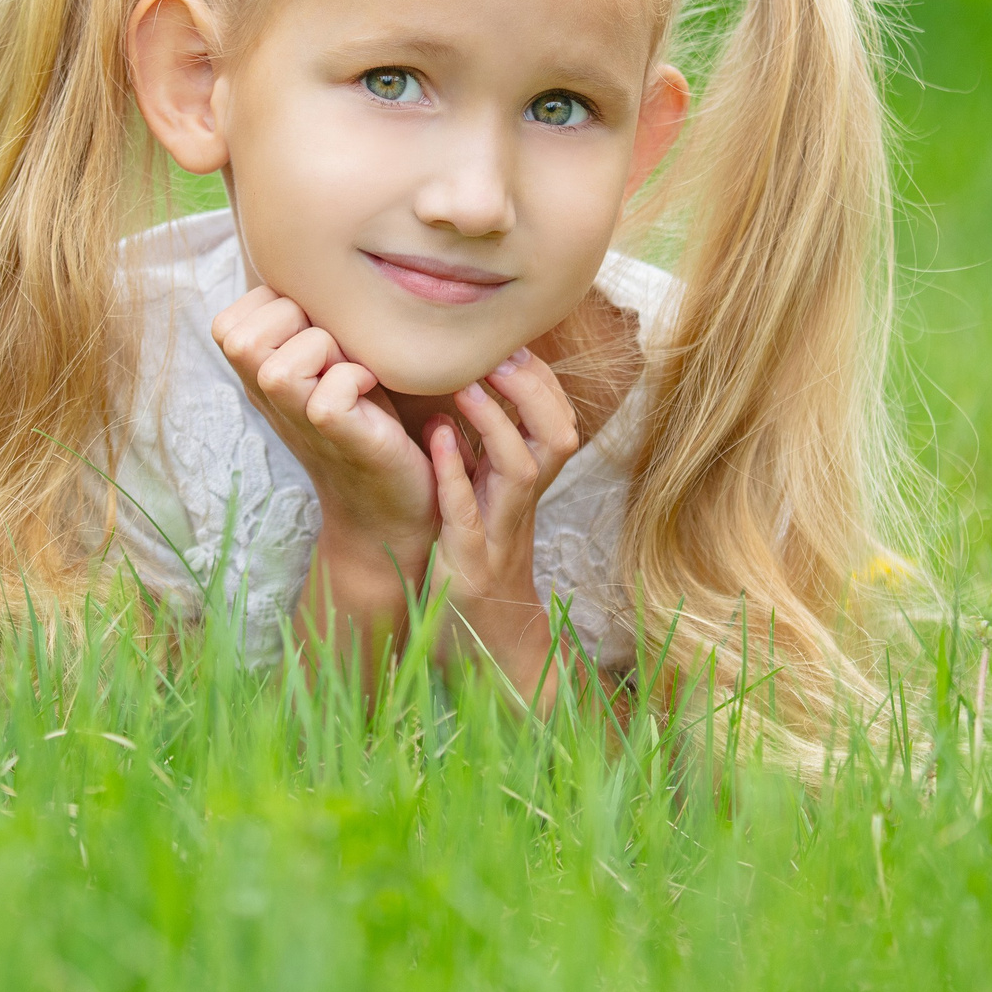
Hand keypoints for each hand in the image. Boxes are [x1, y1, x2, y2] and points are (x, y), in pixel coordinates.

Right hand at [212, 286, 439, 564]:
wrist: (391, 498)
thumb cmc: (368, 413)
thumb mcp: (329, 356)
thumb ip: (307, 317)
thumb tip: (311, 251)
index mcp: (257, 371)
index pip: (236, 314)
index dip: (281, 308)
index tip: (318, 334)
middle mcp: (264, 395)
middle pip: (245, 334)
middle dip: (300, 326)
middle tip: (337, 353)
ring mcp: (294, 418)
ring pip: (279, 364)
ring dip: (327, 353)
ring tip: (353, 371)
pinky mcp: (332, 435)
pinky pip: (328, 392)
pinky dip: (356, 380)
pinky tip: (372, 392)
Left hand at [427, 348, 579, 694]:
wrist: (484, 648)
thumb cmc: (479, 565)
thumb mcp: (488, 504)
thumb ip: (483, 456)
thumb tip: (466, 392)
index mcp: (526, 487)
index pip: (555, 421)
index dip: (541, 381)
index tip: (513, 344)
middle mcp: (522, 506)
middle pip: (555, 437)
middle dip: (532, 391)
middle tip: (500, 352)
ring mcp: (500, 534)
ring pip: (520, 470)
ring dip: (497, 423)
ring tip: (469, 384)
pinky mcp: (470, 563)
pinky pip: (468, 513)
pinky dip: (456, 474)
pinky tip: (436, 441)